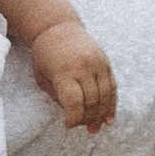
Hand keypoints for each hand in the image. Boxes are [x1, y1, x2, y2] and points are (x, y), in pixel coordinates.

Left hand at [30, 16, 115, 134]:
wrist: (58, 27)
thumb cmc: (44, 55)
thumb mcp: (42, 77)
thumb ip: (58, 97)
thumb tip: (75, 116)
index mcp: (64, 71)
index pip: (74, 103)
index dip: (73, 119)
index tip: (67, 125)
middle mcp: (84, 66)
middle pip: (92, 101)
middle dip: (87, 119)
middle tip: (82, 128)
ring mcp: (97, 63)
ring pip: (105, 95)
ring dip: (102, 115)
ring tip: (96, 128)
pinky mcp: (106, 62)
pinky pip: (112, 86)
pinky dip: (112, 104)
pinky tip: (109, 119)